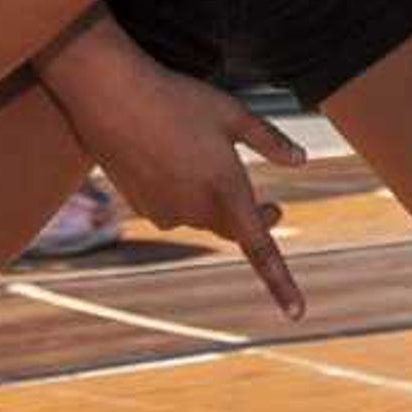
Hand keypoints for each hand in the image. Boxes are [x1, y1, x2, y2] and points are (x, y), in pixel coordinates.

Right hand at [45, 39, 309, 316]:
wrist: (111, 97)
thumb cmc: (178, 99)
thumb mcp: (234, 113)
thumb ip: (270, 141)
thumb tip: (301, 160)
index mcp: (227, 192)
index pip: (261, 249)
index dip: (281, 282)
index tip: (297, 313)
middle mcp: (196, 211)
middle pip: (233, 230)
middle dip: (254, 222)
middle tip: (274, 207)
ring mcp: (165, 213)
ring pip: (201, 217)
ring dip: (213, 201)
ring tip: (202, 155)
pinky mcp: (140, 207)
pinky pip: (173, 208)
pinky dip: (181, 191)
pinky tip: (170, 156)